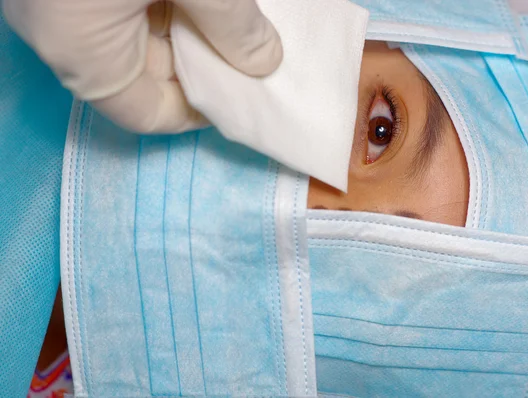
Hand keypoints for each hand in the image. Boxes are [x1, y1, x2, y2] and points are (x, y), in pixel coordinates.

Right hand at [3, 0, 282, 132]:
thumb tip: (266, 62)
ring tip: (235, 15)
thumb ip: (232, 25)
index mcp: (84, 54)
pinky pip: (126, 8)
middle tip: (249, 48)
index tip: (242, 92)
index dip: (200, 111)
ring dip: (190, 27)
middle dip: (202, 62)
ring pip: (140, 36)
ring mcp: (63, 4)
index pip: (150, 114)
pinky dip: (168, 2)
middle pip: (148, 75)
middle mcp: (66, 37)